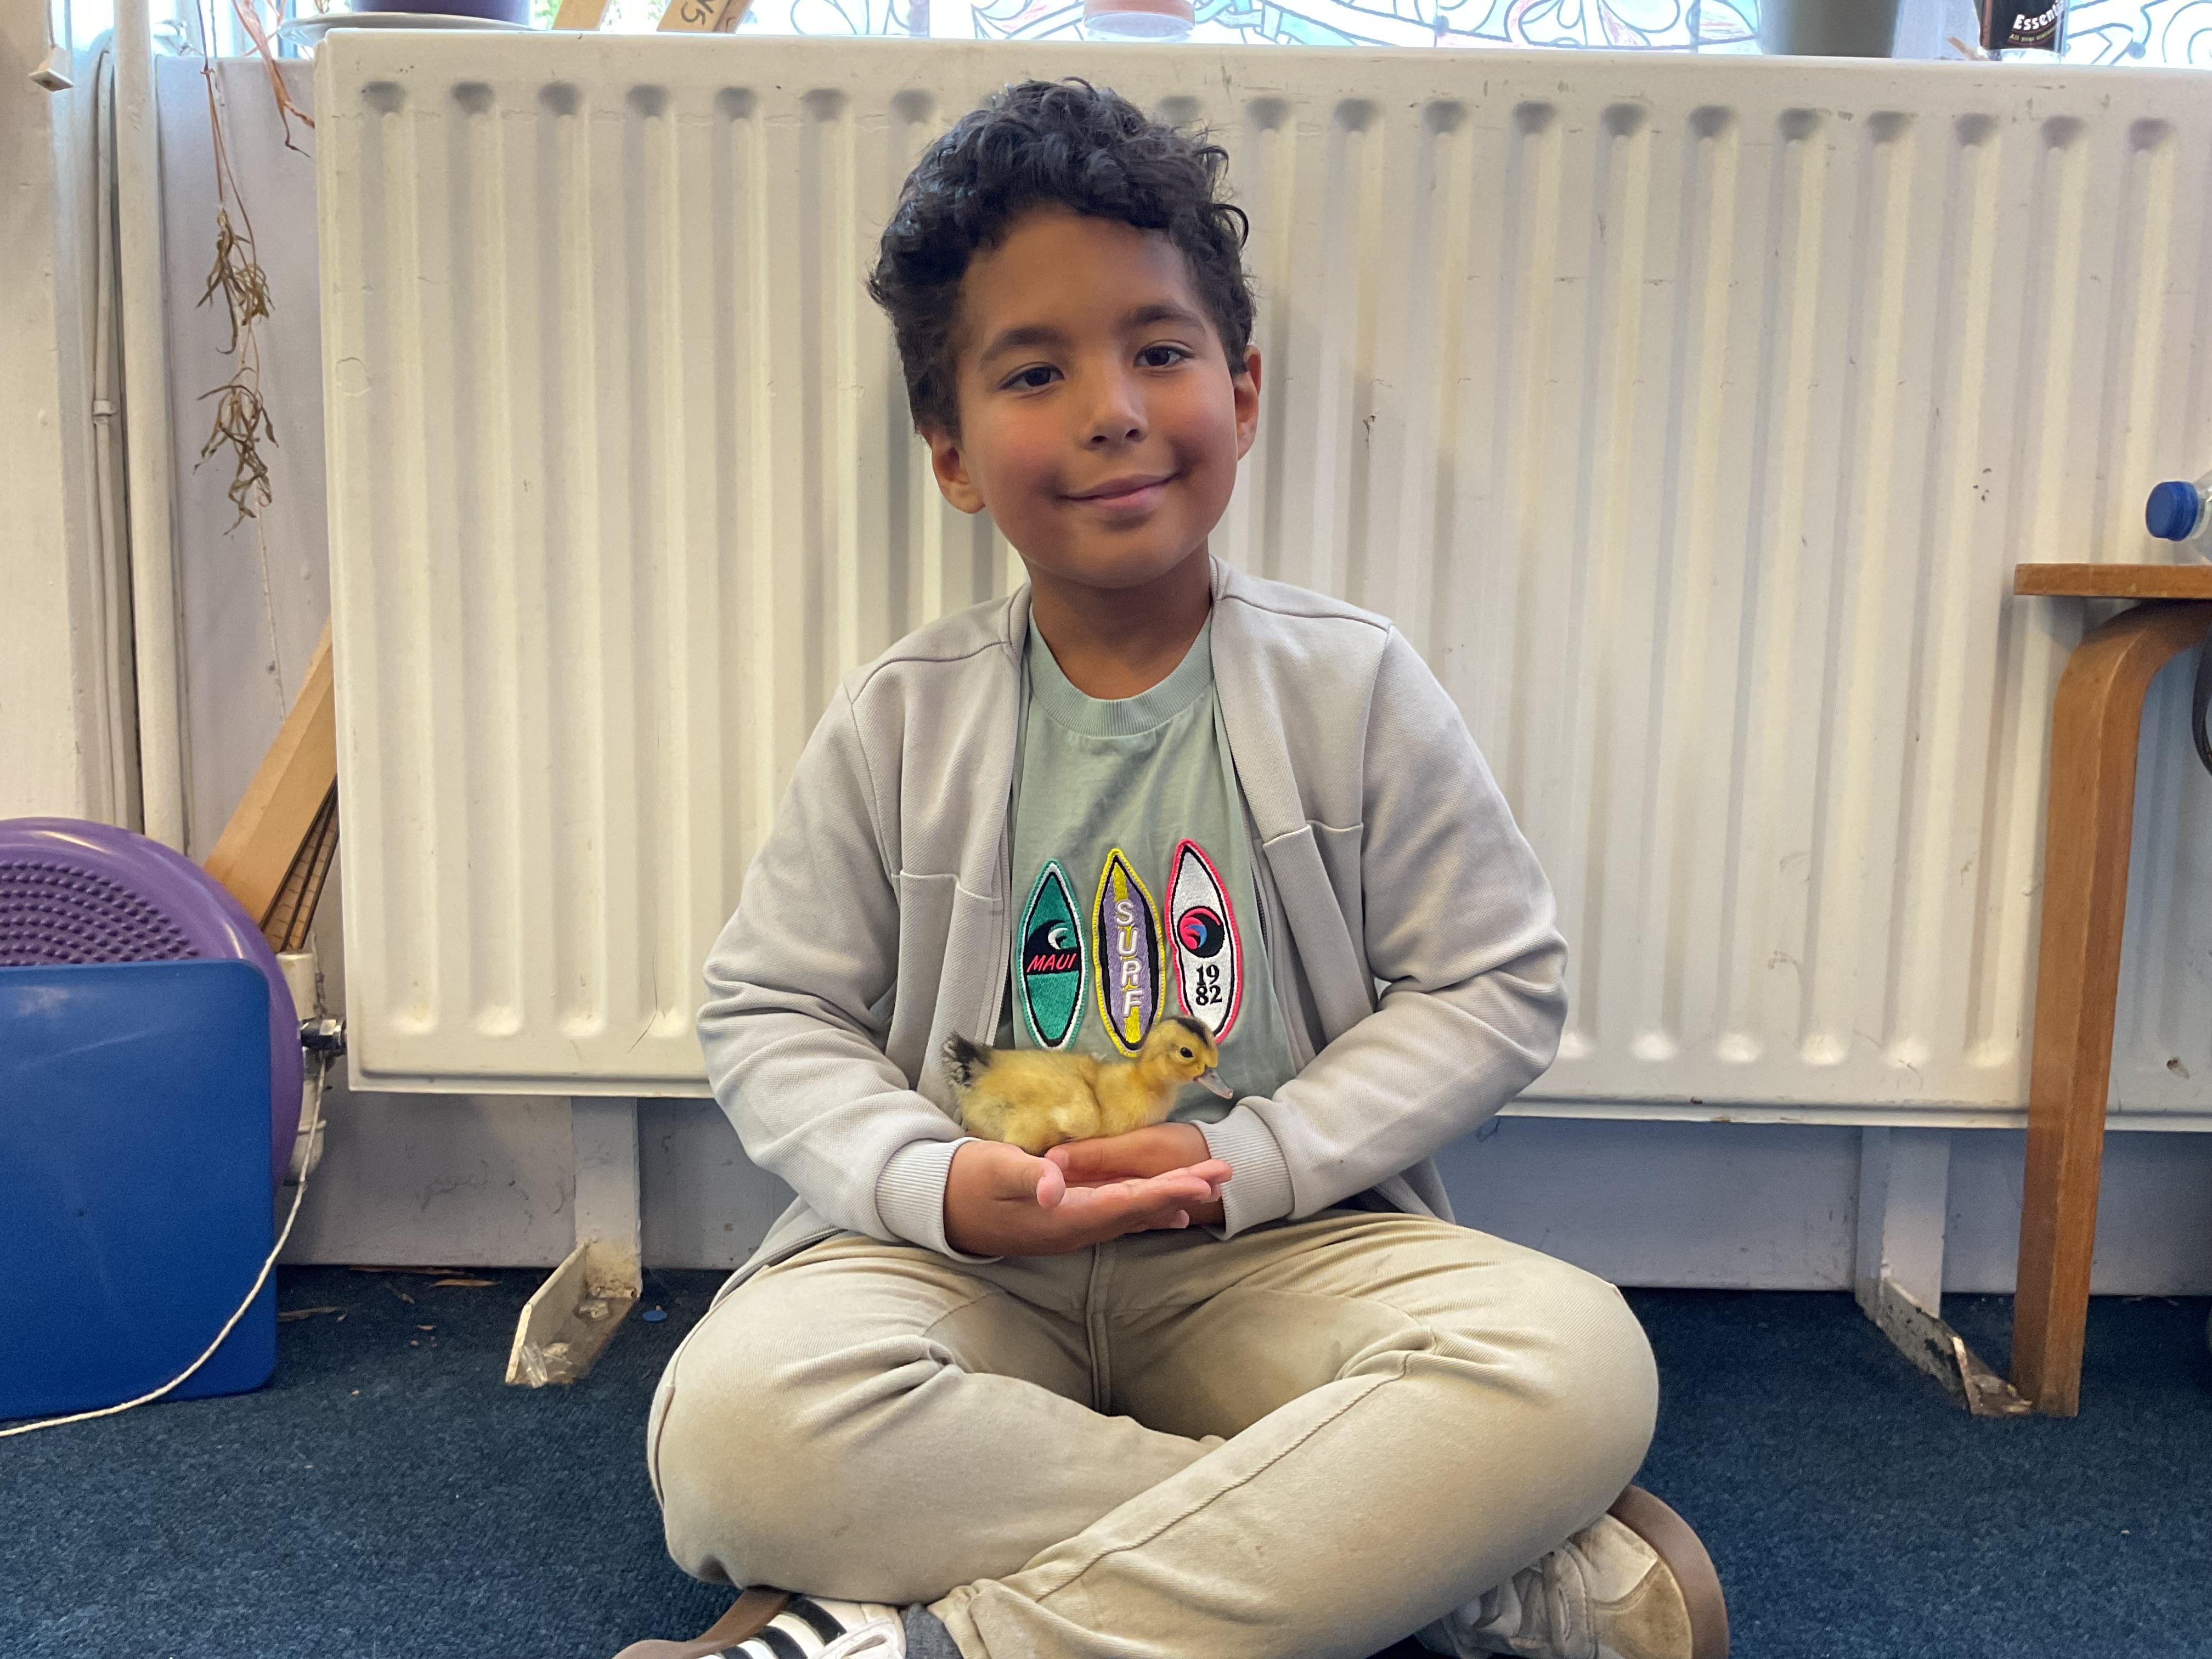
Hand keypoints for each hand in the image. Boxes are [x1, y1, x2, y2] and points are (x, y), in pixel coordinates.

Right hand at [944, 1138, 1230, 1257]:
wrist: (940, 1208)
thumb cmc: (966, 1181)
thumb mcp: (993, 1170)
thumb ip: (1025, 1177)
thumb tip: (1054, 1188)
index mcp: (1062, 1217)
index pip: (1125, 1203)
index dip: (1164, 1191)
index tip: (1198, 1180)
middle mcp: (1075, 1229)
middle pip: (1139, 1210)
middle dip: (1181, 1191)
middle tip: (1224, 1174)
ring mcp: (1072, 1229)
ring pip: (1133, 1215)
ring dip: (1171, 1199)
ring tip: (1208, 1188)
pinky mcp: (1067, 1221)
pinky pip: (1118, 1216)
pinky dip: (1146, 1207)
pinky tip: (1166, 1209)